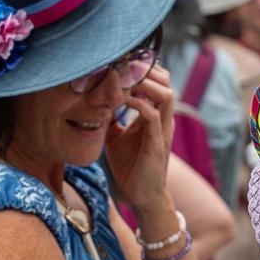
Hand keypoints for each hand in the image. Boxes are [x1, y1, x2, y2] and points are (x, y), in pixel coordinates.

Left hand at [106, 64, 174, 210]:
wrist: (141, 196)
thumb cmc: (130, 166)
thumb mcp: (115, 135)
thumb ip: (111, 117)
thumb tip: (94, 101)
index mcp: (155, 115)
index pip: (158, 81)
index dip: (142, 68)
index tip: (120, 64)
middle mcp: (163, 119)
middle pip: (165, 81)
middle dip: (144, 70)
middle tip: (121, 66)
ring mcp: (162, 130)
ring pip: (165, 94)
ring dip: (144, 83)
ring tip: (123, 80)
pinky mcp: (156, 143)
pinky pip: (152, 115)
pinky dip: (138, 103)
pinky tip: (121, 100)